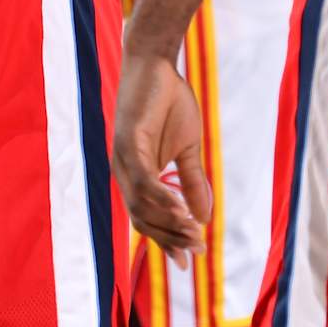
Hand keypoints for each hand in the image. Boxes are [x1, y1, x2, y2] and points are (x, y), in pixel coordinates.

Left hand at [112, 52, 208, 267]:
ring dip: (169, 223)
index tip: (190, 262)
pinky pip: (144, 181)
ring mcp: (123, 159)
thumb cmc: (170, 103)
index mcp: (136, 176)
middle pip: (143, 219)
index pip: (147, 219)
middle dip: (171, 238)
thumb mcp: (188, 149)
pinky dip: (162, 198)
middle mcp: (124, 172)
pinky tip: (182, 210)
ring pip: (142, 205)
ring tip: (195, 234)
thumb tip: (204, 216)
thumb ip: (192, 181)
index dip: (167, 242)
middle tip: (198, 249)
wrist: (158, 64)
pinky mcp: (128, 143)